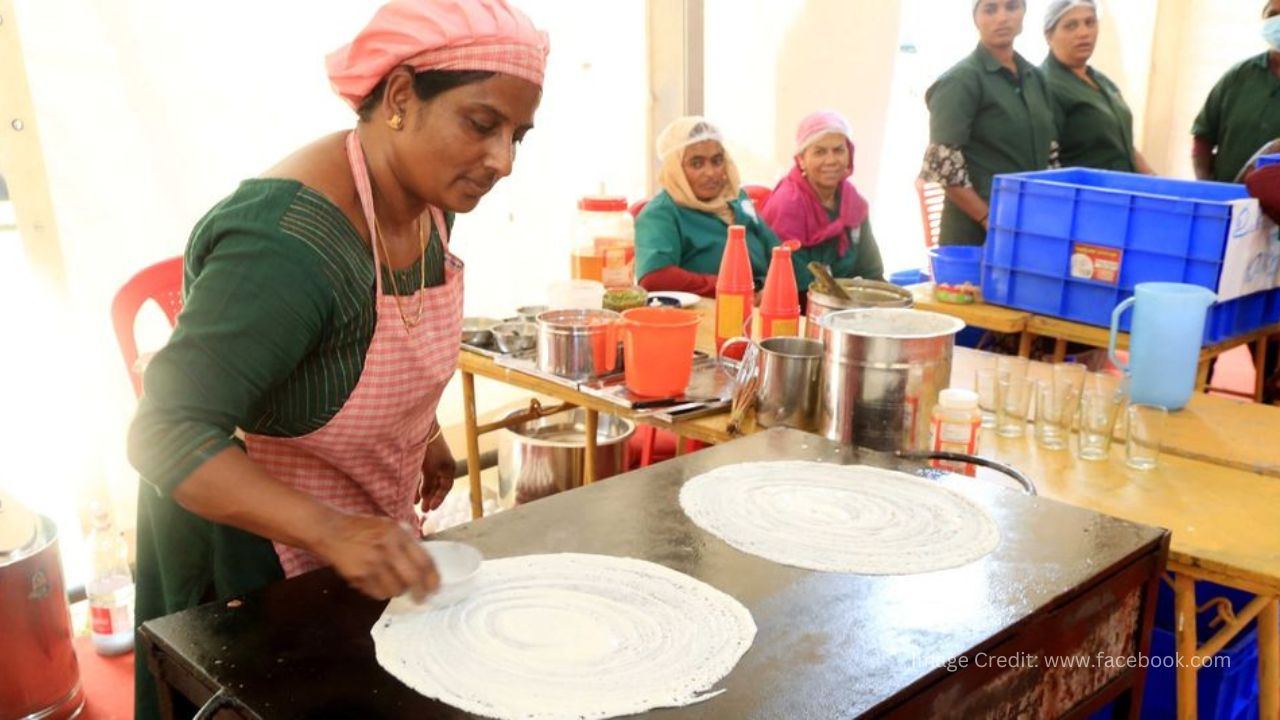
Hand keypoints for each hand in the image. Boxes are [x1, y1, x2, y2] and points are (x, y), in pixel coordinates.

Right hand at [315, 513, 438, 600]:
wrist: (330, 530)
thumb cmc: (363, 528)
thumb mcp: (389, 526)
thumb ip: (407, 542)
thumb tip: (425, 567)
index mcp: (398, 533)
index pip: (423, 559)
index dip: (432, 577)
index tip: (436, 588)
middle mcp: (387, 547)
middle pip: (412, 578)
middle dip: (420, 592)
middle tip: (421, 599)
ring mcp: (372, 563)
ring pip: (395, 589)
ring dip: (397, 591)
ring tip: (393, 584)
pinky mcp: (358, 575)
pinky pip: (377, 593)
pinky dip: (381, 592)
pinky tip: (376, 583)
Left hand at [417, 432, 455, 513]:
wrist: (422, 429)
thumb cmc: (430, 449)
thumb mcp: (430, 469)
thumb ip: (427, 485)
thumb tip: (425, 497)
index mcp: (449, 468)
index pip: (446, 487)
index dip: (438, 499)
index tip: (430, 509)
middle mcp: (443, 466)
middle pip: (437, 485)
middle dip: (430, 497)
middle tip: (423, 510)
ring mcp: (433, 462)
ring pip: (428, 481)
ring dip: (422, 492)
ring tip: (415, 503)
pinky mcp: (424, 459)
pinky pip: (422, 476)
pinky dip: (418, 484)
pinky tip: (411, 492)